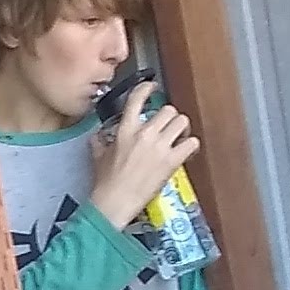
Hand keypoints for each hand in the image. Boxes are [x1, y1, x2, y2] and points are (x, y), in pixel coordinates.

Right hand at [86, 85, 197, 228]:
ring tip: (179, 137)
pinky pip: (191, 143)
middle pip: (168, 110)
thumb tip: (97, 136)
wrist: (115, 202)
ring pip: (182, 121)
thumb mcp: (98, 156)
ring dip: (182, 128)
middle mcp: (144, 134)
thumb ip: (99, 141)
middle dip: (170, 117)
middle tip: (168, 126)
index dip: (147, 88)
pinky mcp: (171, 161)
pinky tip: (186, 151)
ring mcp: (160, 147)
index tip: (153, 87)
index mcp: (125, 129)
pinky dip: (191, 145)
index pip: (138, 98)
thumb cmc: (105, 182)